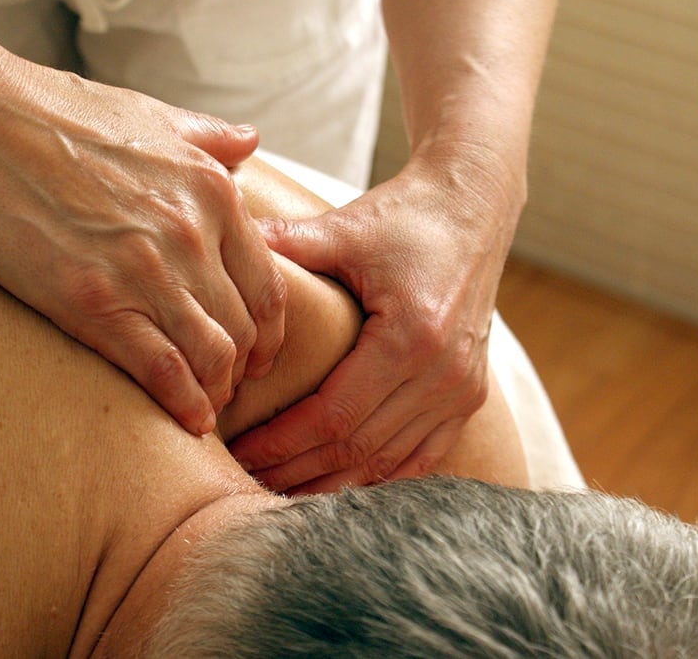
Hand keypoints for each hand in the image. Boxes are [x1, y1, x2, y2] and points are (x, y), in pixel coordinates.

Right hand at [0, 63, 285, 434]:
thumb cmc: (57, 114)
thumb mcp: (152, 113)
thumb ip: (210, 136)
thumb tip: (251, 140)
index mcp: (213, 193)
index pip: (268, 286)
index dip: (269, 333)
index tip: (258, 353)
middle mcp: (193, 236)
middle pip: (244, 329)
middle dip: (244, 369)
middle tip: (230, 386)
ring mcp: (146, 272)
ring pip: (212, 357)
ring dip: (217, 392)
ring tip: (207, 406)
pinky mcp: (95, 304)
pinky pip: (162, 371)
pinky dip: (183, 404)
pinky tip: (187, 421)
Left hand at [229, 150, 519, 491]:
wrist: (474, 208)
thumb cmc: (405, 216)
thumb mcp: (343, 228)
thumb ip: (285, 244)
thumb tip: (224, 239)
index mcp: (413, 337)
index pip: (335, 415)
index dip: (284, 442)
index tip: (240, 453)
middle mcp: (445, 374)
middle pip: (358, 448)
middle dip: (297, 470)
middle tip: (245, 480)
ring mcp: (463, 390)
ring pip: (388, 462)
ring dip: (333, 482)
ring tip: (280, 490)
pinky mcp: (469, 396)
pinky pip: (421, 456)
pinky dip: (378, 476)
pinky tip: (338, 485)